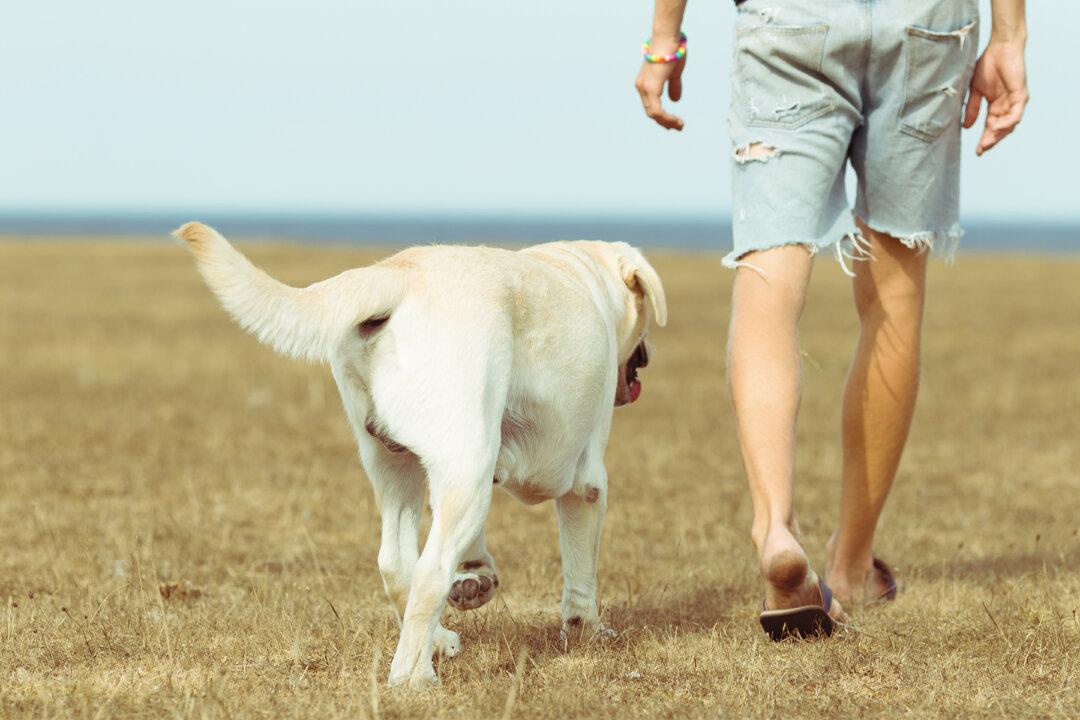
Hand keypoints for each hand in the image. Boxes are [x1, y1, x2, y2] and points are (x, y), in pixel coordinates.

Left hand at [634, 39, 685, 129]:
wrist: (668, 38)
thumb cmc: (672, 51)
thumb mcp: (674, 73)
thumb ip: (673, 87)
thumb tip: (675, 100)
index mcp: (645, 83)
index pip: (651, 105)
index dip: (662, 116)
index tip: (674, 122)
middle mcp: (641, 87)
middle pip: (651, 112)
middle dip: (665, 122)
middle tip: (678, 127)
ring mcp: (644, 88)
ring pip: (653, 114)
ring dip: (667, 122)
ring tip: (680, 125)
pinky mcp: (650, 88)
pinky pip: (656, 110)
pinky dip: (666, 118)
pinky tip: (676, 120)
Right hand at [964, 40, 1027, 155]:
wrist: (1001, 48)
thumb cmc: (988, 64)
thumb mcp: (975, 90)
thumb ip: (972, 108)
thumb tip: (966, 127)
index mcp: (996, 105)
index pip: (991, 127)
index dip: (984, 139)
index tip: (976, 151)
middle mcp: (1006, 106)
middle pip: (1000, 129)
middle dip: (990, 141)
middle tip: (980, 150)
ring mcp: (1015, 101)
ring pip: (1008, 125)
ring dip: (998, 135)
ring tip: (986, 142)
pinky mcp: (1021, 95)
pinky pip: (1015, 114)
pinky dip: (1006, 123)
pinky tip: (995, 127)